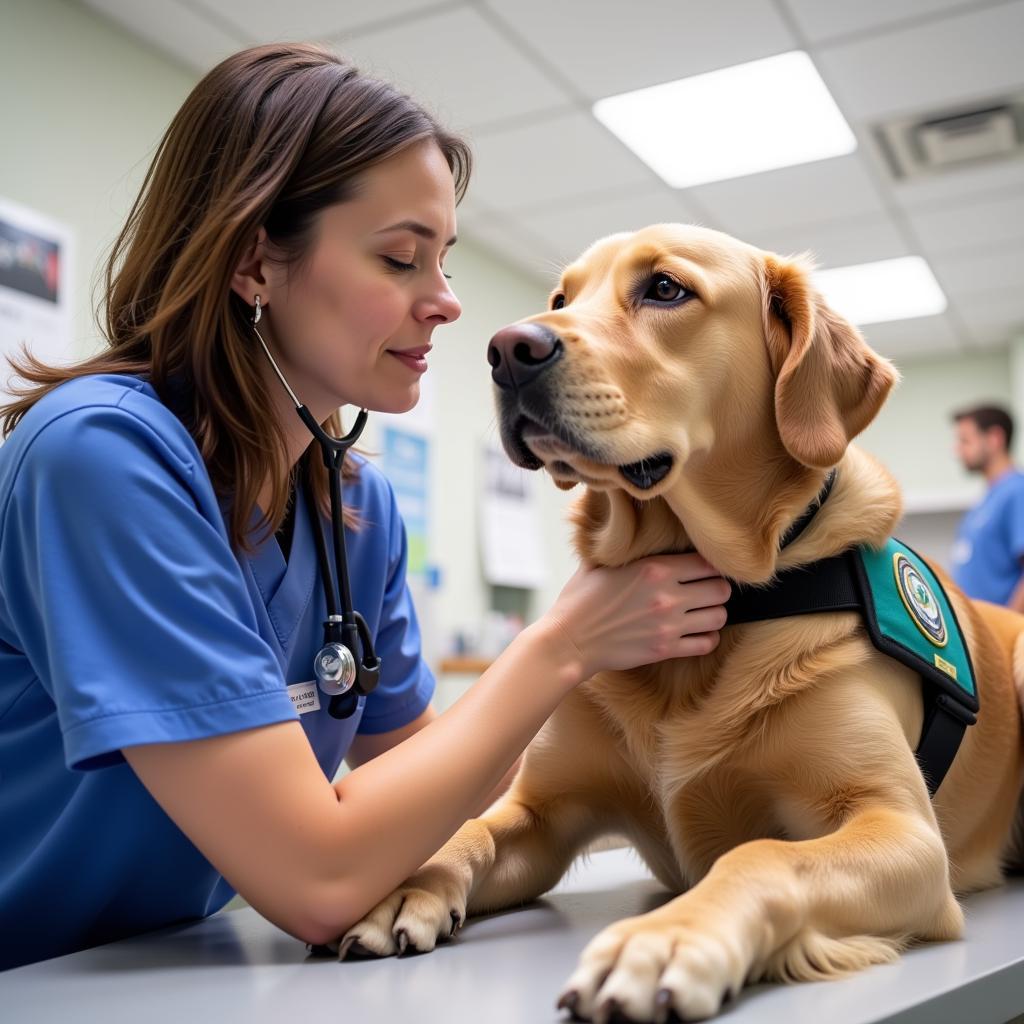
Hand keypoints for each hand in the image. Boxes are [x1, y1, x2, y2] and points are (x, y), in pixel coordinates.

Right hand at [540, 553, 730, 682]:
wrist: (568, 642)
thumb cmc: (578, 601)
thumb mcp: (597, 564)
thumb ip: (620, 548)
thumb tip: (623, 527)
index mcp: (655, 569)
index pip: (707, 563)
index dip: (709, 565)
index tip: (701, 570)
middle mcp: (668, 596)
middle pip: (720, 590)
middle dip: (716, 590)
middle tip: (705, 592)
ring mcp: (669, 625)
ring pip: (719, 617)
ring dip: (713, 614)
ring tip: (701, 612)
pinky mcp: (666, 649)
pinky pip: (706, 644)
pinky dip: (706, 638)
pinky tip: (695, 633)